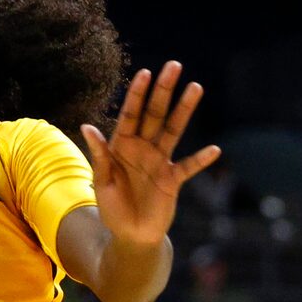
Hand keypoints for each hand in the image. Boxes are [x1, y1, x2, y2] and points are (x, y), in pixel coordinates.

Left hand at [82, 63, 222, 249]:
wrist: (130, 236)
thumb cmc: (112, 208)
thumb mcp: (101, 181)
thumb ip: (99, 155)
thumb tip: (87, 127)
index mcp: (122, 145)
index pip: (131, 113)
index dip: (138, 93)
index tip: (146, 72)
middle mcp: (142, 148)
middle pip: (155, 114)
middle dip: (164, 90)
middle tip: (174, 65)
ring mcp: (159, 162)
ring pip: (174, 130)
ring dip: (184, 110)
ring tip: (195, 87)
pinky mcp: (172, 180)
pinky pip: (188, 167)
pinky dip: (200, 160)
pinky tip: (214, 150)